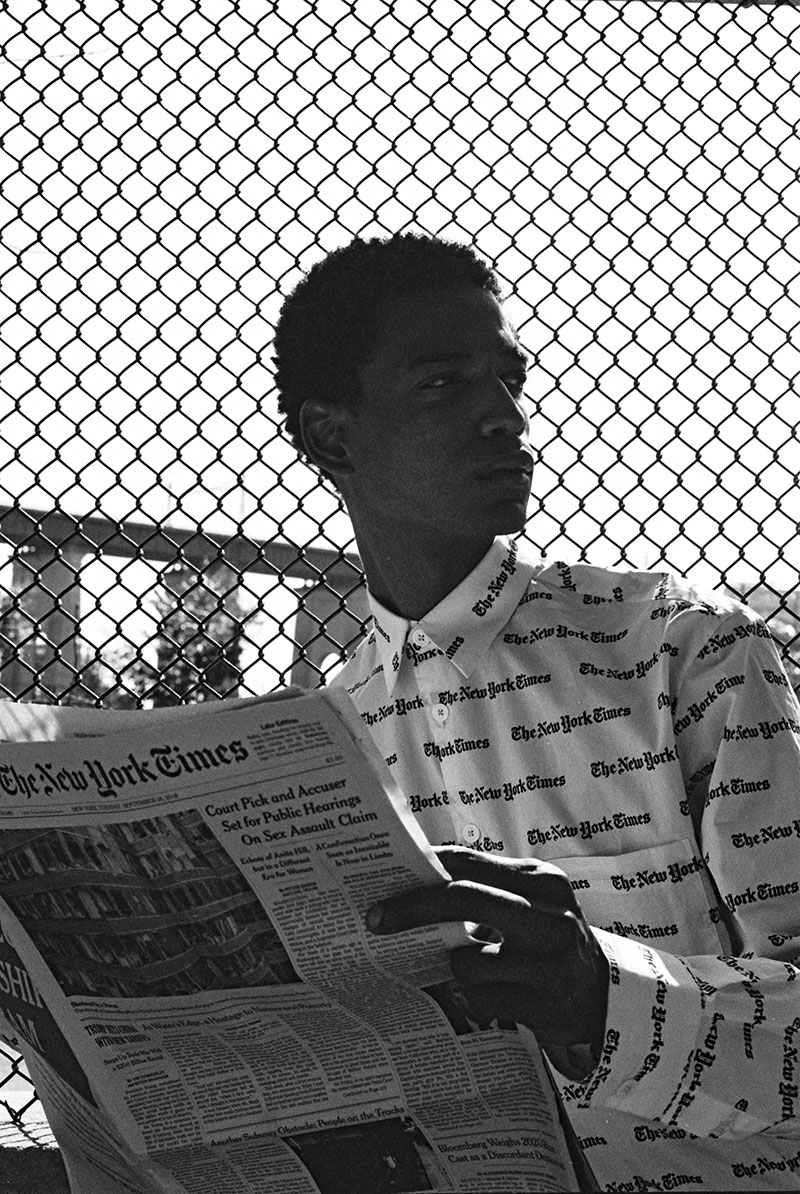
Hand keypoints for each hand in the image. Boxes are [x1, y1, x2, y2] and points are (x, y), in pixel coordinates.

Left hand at [366, 846, 608, 1072]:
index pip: (470, 861)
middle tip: (375, 920)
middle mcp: (548, 916)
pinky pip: (480, 999)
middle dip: (412, 908)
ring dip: (455, 968)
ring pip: (466, 960)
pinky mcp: (542, 1004)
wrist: (603, 996)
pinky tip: (489, 997)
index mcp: (541, 881)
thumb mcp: (530, 902)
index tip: (385, 878)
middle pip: (464, 897)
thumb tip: (415, 877)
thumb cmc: (548, 940)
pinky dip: (474, 999)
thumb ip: (485, 886)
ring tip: (474, 970)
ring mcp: (548, 962)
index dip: (423, 866)